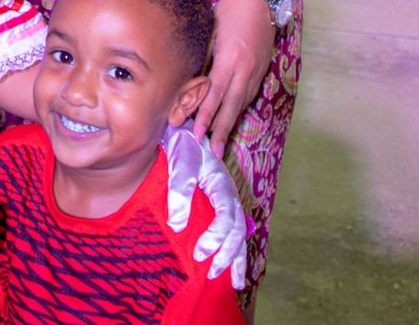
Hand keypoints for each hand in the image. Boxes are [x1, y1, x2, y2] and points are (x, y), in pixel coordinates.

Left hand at [161, 124, 248, 287]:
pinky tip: (231, 269)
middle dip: (228, 255)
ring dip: (237, 259)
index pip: (227, 217)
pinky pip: (234, 232)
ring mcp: (228, 202)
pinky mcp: (221, 207)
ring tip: (236, 283)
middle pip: (238, 231)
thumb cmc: (182, 147)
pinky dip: (236, 252)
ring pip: (241, 234)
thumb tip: (177, 226)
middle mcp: (230, 196)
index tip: (199, 254)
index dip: (216, 238)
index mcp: (223, 185)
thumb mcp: (180, 163)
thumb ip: (179, 191)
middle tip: (211, 273)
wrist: (183, 134)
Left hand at [195, 0, 275, 156]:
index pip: (215, 94)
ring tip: (220, 141)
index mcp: (230, 60)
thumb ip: (205, 59)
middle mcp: (245, 70)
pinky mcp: (263, 69)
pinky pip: (249, 94)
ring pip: (242, 103)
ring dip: (230, 122)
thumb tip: (193, 82)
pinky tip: (232, 117)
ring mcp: (257, 71)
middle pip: (231, 106)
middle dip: (220, 130)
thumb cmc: (231, 10)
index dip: (205, 115)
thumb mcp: (212, 32)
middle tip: (212, 151)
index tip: (196, 133)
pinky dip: (239, 108)